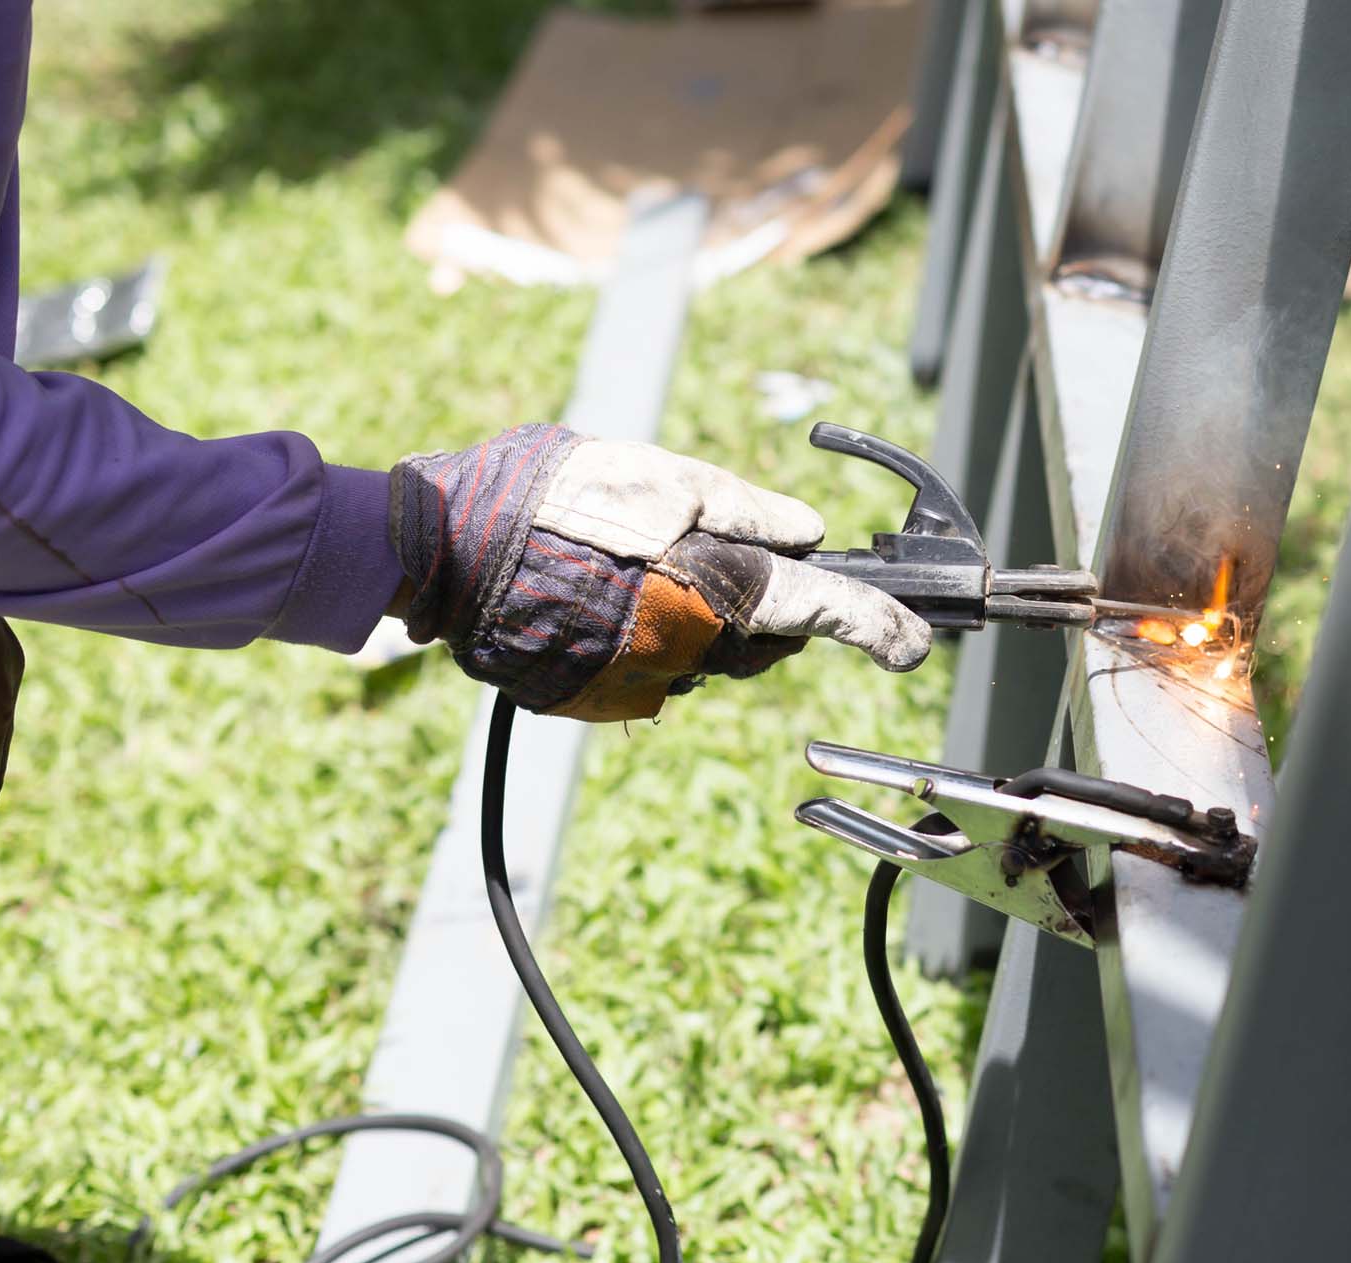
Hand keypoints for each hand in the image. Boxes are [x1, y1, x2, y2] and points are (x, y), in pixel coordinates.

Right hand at [388, 426, 930, 720]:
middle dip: (761, 606)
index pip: (821, 611)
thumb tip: (808, 533)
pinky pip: (647, 670)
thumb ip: (740, 506)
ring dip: (691, 615)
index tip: (913, 644)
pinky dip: (639, 636)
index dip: (876, 627)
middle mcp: (689, 649)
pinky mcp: (600, 701)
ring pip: (703, 656)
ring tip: (625, 561)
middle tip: (709, 551)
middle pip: (762, 639)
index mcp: (713, 585)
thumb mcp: (654, 473)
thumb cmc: (545, 495)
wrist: (436, 554)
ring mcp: (642, 684)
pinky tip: (594, 595)